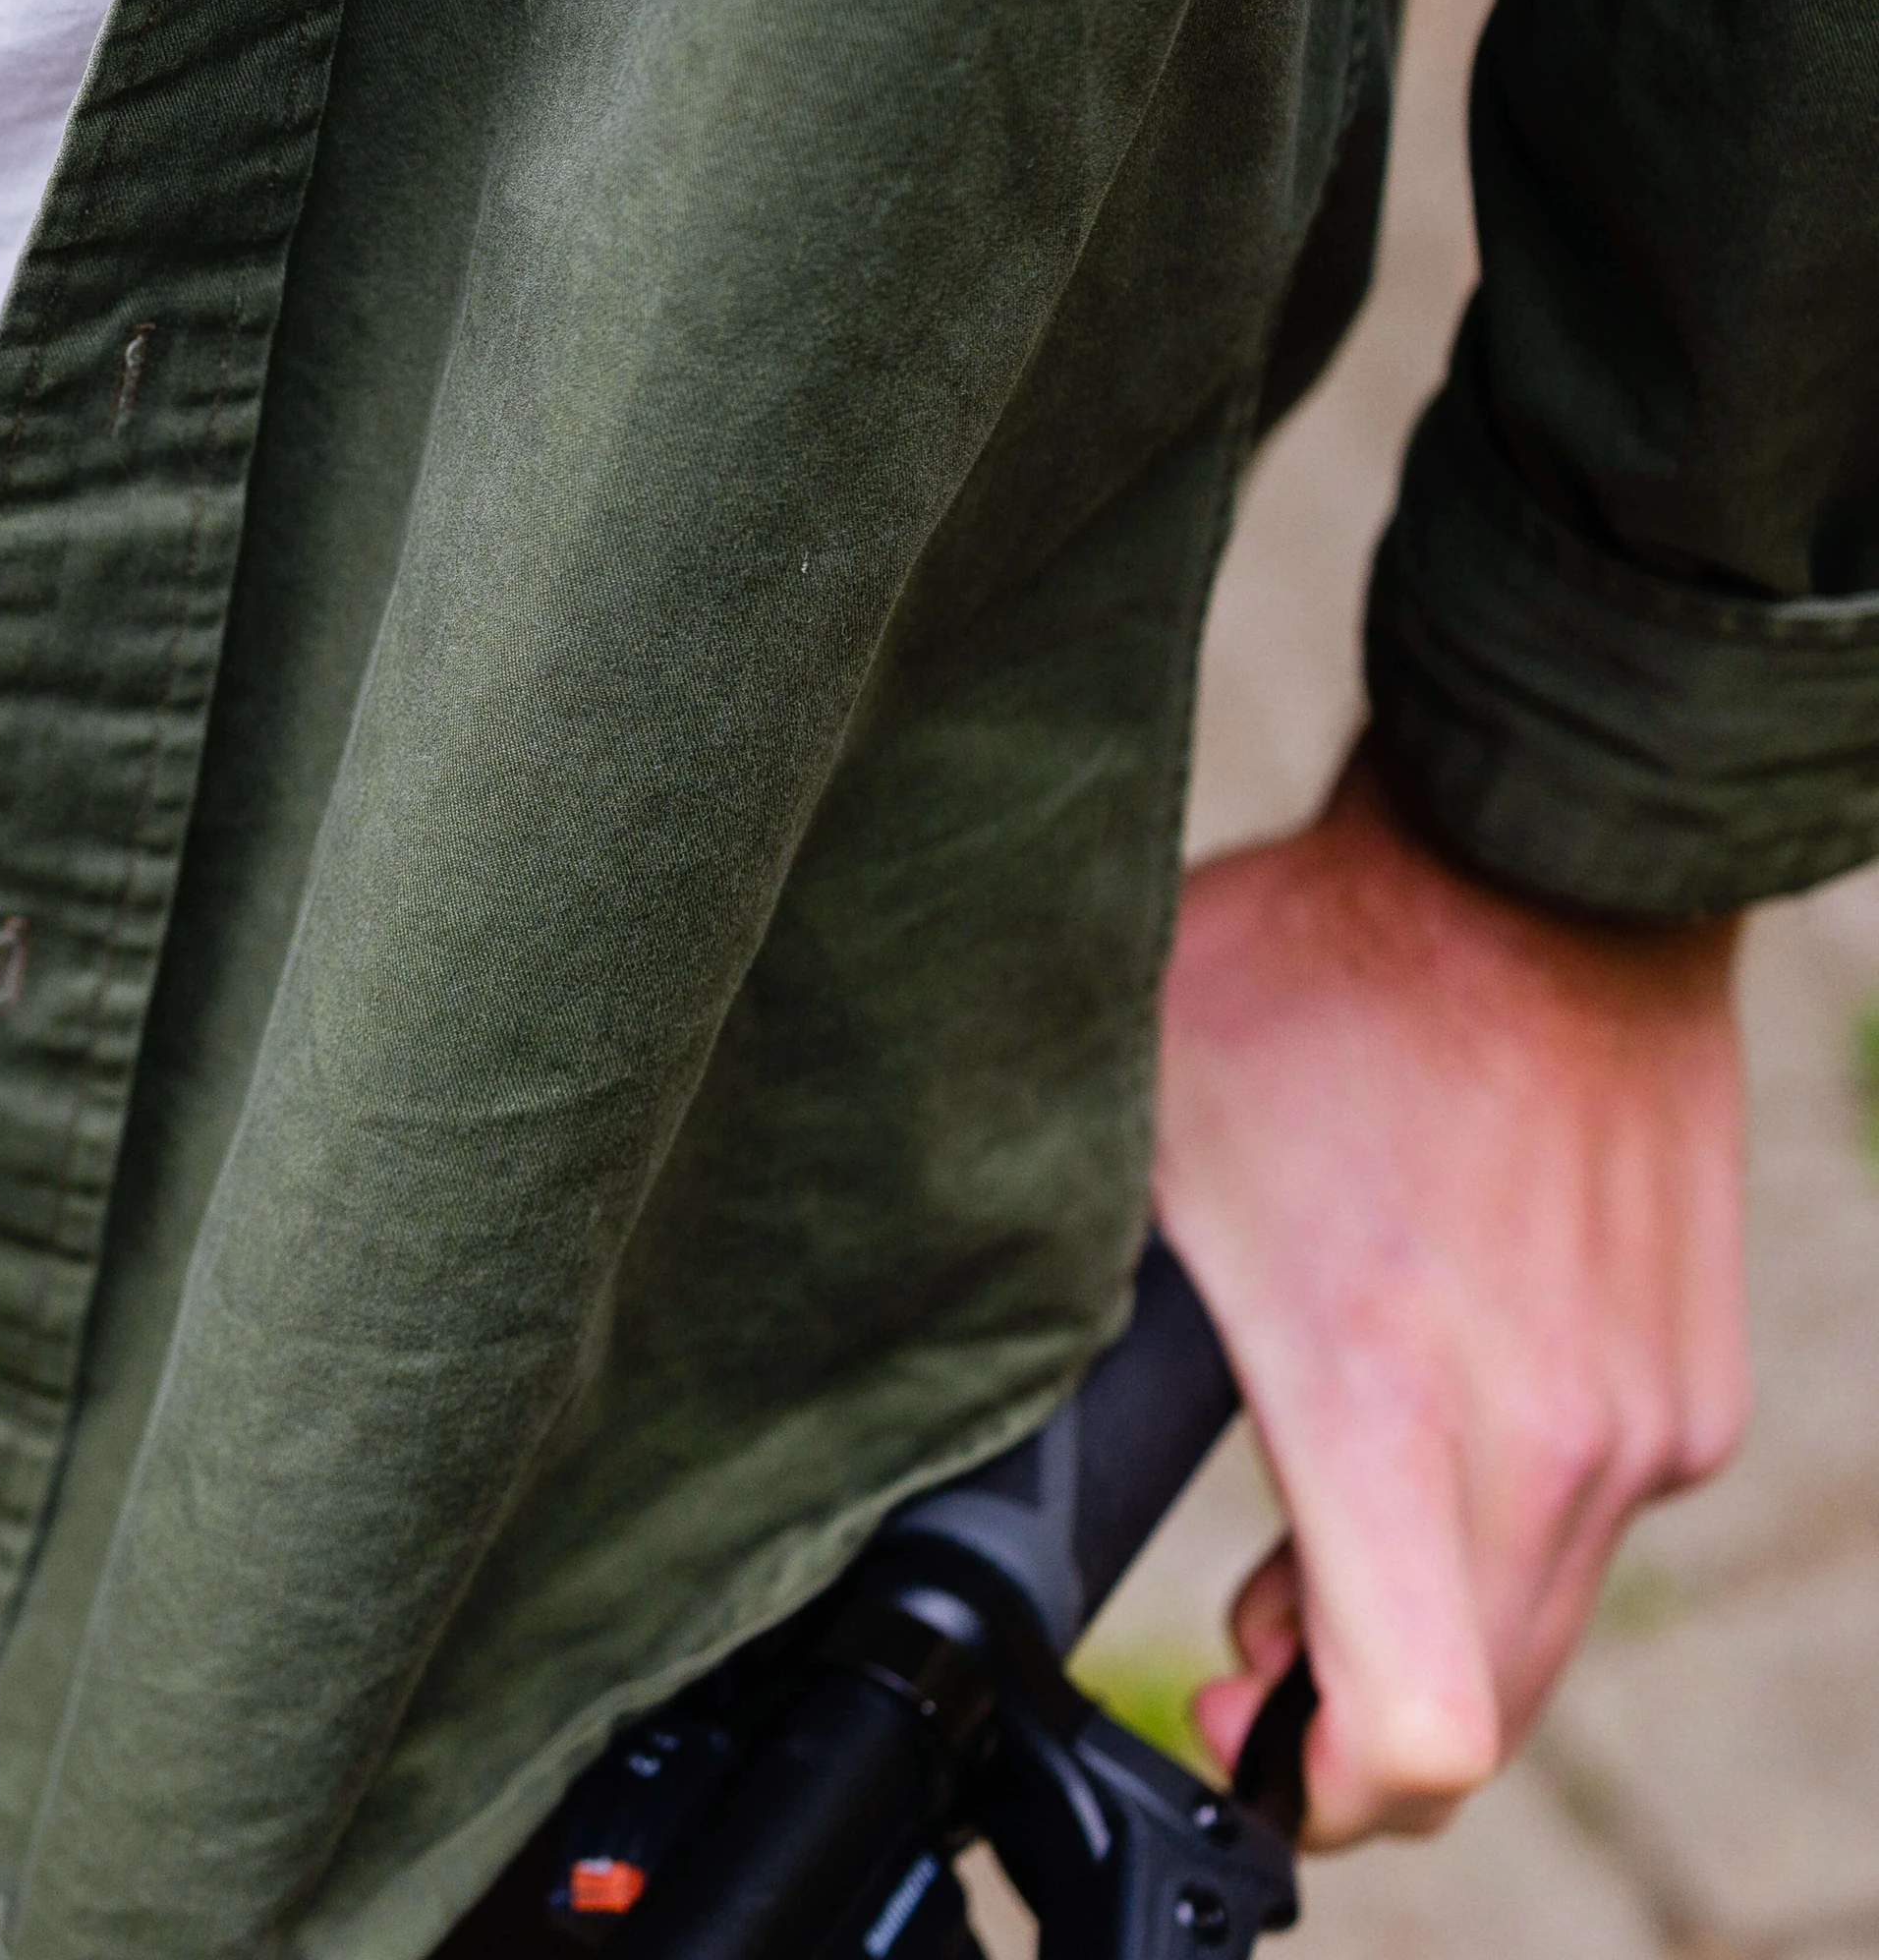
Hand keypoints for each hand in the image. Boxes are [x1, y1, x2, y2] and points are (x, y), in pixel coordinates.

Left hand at [1151, 756, 1748, 1842]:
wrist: (1536, 869)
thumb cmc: (1309, 988)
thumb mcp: (1126, 1153)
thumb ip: (1080, 1319)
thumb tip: (971, 1426)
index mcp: (1389, 1407)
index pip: (1411, 1733)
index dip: (1314, 1792)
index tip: (1233, 1749)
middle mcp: (1547, 1442)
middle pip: (1473, 1714)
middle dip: (1345, 1728)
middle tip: (1236, 1668)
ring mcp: (1643, 1422)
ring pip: (1533, 1627)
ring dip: (1419, 1630)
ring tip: (1300, 1557)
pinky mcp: (1691, 1388)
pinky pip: (1587, 1529)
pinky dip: (1496, 1540)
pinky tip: (1407, 1451)